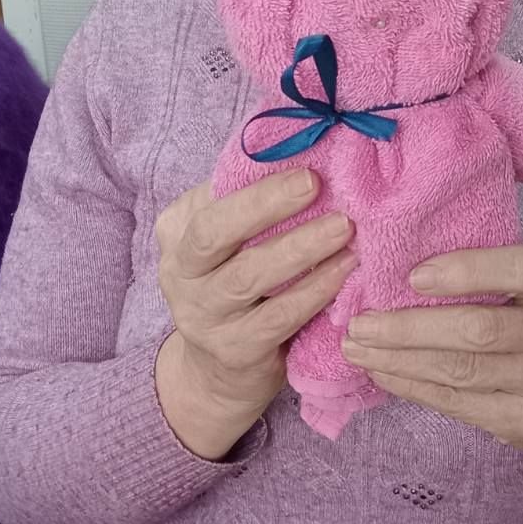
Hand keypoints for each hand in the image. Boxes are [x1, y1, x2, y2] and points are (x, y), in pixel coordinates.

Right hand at [154, 171, 354, 459]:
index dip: (253, 181)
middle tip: (316, 183)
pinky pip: (276, 318)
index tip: (303, 164)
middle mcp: (180, 273)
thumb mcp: (233, 241)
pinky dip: (313, 292)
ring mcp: (201, 316)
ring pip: (247, 276)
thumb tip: (307, 151)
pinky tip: (343, 272)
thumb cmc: (238, 284)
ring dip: (300, 248)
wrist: (217, 372)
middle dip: (265, 204)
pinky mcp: (232, 351)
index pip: (208, 197)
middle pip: (213, 231)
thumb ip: (251, 200)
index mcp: (178, 232)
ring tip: (344, 228)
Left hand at [341, 247, 522, 484]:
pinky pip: (457, 404)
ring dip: (399, 359)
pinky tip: (382, 372)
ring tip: (356, 347)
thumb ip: (486, 268)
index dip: (467, 270)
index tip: (414, 274)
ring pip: (461, 371)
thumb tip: (398, 257)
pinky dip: (412, 385)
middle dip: (410, 327)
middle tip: (360, 322)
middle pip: (480, 330)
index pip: (522, 269)